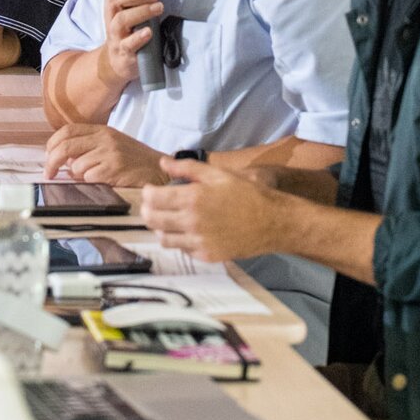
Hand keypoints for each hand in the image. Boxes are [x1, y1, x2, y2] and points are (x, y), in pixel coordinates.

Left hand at [45, 124, 165, 186]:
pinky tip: (104, 181)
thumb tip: (63, 160)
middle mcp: (104, 139)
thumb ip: (88, 148)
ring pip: (76, 166)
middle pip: (66, 147)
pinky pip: (89, 177)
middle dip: (52, 162)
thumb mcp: (111, 145)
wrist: (158, 170)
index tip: (48, 156)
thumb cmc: (133, 160)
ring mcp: (110, 153)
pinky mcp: (114, 169)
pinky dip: (91, 182)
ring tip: (94, 177)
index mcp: (101, 130)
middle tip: (49, 174)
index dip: (52, 144)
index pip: (67, 131)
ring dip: (78, 175)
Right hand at [99, 0, 163, 88]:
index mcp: (112, 5)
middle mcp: (111, 18)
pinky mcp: (124, 52)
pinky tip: (149, 32)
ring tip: (158, 7)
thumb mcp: (129, 11)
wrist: (118, 62)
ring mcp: (116, 36)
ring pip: (121, 20)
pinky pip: (128, 44)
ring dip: (141, 11)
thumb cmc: (129, 32)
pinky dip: (138, 37)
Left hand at [141, 156, 285, 262]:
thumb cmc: (246, 193)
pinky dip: (179, 241)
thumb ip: (186, 168)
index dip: (147, 193)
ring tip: (168, 219)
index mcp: (192, 198)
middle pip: (152, 220)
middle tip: (153, 206)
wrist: (272, 222)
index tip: (150, 190)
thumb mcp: (217, 174)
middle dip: (148, 211)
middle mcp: (191, 222)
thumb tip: (163, 163)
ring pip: (163, 239)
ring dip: (160, 228)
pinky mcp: (206, 256)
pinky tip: (187, 231)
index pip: (153, 199)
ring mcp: (198, 242)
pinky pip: (182, 250)